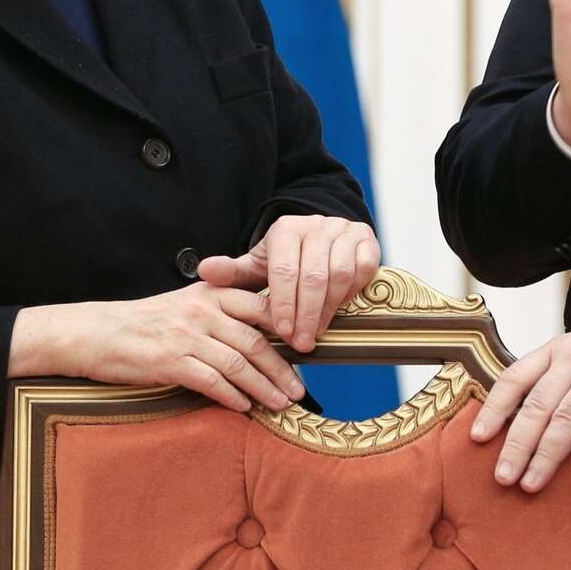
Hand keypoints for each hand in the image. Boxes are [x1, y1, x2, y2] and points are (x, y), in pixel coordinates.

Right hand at [16, 284, 306, 412]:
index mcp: (210, 294)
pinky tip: (244, 408)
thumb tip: (261, 337)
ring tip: (280, 404)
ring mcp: (186, 336)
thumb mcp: (185, 305)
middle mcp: (202, 311)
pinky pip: (211, 381)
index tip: (307, 350)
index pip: (261, 307)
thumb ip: (220, 314)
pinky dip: (232, 397)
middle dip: (283, 368)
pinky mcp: (170, 361)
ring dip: (264, 387)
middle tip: (300, 389)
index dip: (289, 329)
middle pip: (256, 339)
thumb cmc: (144, 323)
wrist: (97, 333)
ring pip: (238, 364)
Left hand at [197, 214, 380, 350]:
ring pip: (339, 275)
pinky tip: (339, 310)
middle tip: (301, 344)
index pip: (284, 270)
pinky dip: (352, 293)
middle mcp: (316, 226)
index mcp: (285, 230)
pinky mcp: (367, 240)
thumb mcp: (258, 265)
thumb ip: (233, 272)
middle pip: (313, 276)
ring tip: (316, 334)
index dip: (283, 304)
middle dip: (306, 314)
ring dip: (328, 310)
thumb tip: (203, 271)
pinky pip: (363, 269)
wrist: (320, 237)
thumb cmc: (285, 259)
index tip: (282, 332)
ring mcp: (344, 231)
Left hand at [470, 311, 570, 490]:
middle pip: (536, 406)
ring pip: (566, 418)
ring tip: (531, 484)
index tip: (478, 437)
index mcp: (557, 350)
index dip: (494, 409)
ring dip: (546, 455)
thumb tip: (529, 414)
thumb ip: (559, 374)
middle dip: (515, 444)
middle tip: (502, 477)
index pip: (515, 379)